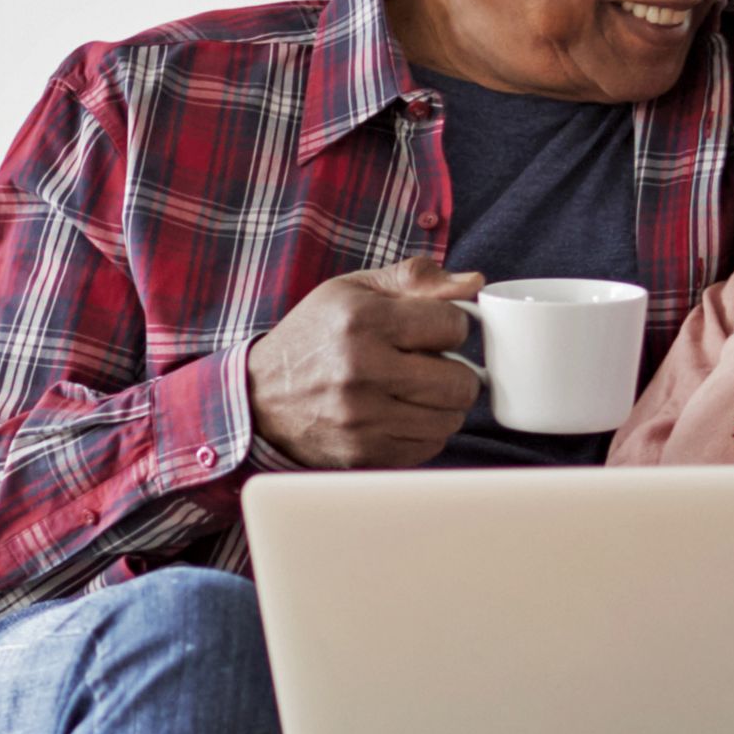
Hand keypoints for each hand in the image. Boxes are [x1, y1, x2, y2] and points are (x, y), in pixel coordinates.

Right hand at [245, 256, 482, 469]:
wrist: (260, 395)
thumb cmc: (314, 336)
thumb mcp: (353, 290)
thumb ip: (415, 279)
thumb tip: (474, 283)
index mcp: (361, 321)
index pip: (452, 326)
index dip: (448, 325)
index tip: (430, 329)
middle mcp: (361, 371)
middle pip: (460, 380)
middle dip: (455, 370)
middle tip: (432, 365)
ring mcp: (362, 419)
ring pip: (450, 419)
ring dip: (442, 404)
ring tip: (415, 390)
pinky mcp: (363, 454)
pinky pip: (428, 447)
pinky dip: (424, 431)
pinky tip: (400, 413)